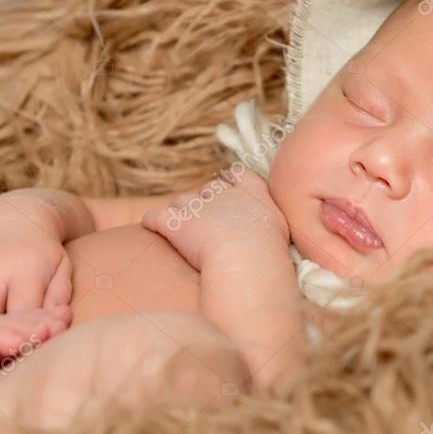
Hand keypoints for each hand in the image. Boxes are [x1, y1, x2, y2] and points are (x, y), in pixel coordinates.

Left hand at [141, 167, 288, 270]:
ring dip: (181, 213)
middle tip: (206, 226)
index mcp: (251, 192)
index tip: (228, 191)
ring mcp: (196, 206)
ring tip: (182, 232)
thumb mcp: (280, 229)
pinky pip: (155, 216)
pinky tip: (152, 227)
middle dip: (205, 203)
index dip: (230, 181)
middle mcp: (222, 194)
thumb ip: (268, 219)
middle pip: (207, 189)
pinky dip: (152, 221)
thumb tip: (262, 227)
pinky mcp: (175, 222)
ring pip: (181, 201)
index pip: (237, 174)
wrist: (246, 259)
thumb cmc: (268, 252)